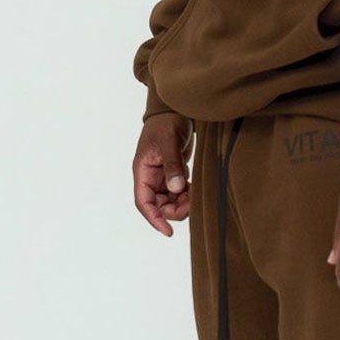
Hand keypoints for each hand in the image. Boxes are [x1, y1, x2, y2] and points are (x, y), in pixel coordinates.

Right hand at [134, 111, 194, 235]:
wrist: (174, 108)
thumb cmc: (167, 121)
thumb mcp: (169, 141)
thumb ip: (172, 164)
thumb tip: (176, 189)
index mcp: (142, 170)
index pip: (143, 202)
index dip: (154, 219)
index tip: (168, 231)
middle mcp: (150, 177)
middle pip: (159, 205)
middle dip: (175, 210)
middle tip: (193, 203)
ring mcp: (161, 176)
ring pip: (170, 201)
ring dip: (183, 202)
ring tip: (197, 192)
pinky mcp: (172, 173)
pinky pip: (179, 192)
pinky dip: (188, 194)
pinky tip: (196, 187)